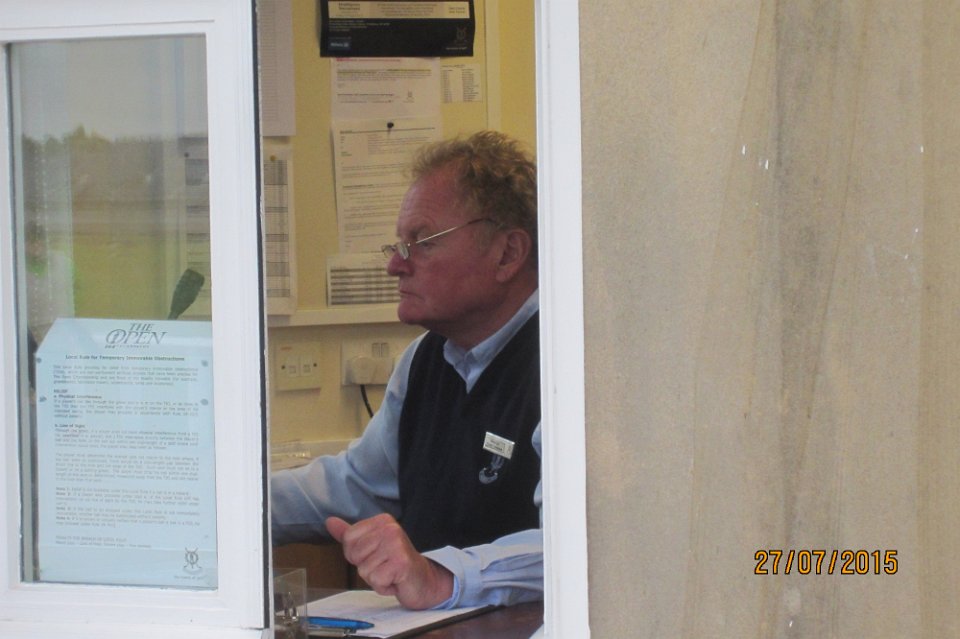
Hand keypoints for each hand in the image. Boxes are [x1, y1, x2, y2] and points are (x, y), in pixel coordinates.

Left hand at [326, 514, 453, 609]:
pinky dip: (384, 586)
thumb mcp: (371, 546)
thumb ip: (349, 534)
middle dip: (366, 567)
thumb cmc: (395, 564)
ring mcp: (396, 544)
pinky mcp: (401, 562)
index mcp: (382, 521)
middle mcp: (390, 528)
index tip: (376, 556)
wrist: (423, 580)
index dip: (357, 554)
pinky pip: (375, 580)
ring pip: (364, 569)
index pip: (348, 538)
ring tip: (390, 573)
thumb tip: (330, 522)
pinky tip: (395, 580)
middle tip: (385, 566)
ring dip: (375, 578)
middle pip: (354, 554)